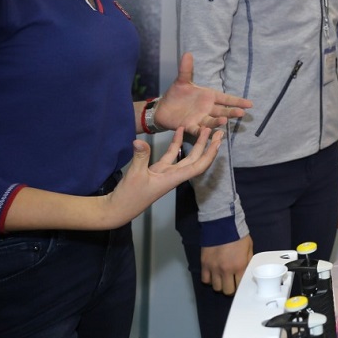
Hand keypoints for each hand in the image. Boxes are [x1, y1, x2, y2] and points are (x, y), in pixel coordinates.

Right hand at [98, 127, 223, 227]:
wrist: (118, 209)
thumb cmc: (129, 196)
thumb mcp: (135, 175)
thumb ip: (140, 157)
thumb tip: (139, 141)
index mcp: (174, 178)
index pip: (198, 166)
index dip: (210, 155)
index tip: (219, 142)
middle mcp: (174, 175)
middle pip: (196, 159)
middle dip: (208, 146)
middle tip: (218, 131)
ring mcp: (166, 173)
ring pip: (185, 156)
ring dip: (195, 143)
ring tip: (203, 128)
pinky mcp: (157, 171)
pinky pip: (171, 155)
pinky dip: (176, 144)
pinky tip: (180, 131)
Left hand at [156, 52, 251, 134]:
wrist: (163, 108)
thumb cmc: (177, 94)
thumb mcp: (182, 81)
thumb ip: (186, 69)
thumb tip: (187, 53)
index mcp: (209, 97)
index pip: (226, 99)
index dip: (237, 101)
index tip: (250, 104)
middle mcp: (207, 109)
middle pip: (222, 111)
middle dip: (232, 112)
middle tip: (242, 113)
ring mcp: (199, 118)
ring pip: (211, 121)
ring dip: (217, 122)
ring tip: (224, 120)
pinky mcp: (189, 126)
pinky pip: (196, 129)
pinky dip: (201, 131)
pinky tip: (205, 131)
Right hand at [201, 235, 253, 295]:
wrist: (222, 225)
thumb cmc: (238, 235)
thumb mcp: (249, 248)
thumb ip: (247, 262)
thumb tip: (246, 272)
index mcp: (239, 266)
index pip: (239, 286)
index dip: (240, 287)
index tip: (239, 285)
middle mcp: (226, 270)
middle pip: (227, 290)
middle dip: (230, 288)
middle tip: (231, 283)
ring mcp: (214, 268)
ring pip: (216, 287)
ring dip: (220, 285)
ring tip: (222, 279)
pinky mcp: (204, 264)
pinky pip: (205, 280)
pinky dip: (209, 279)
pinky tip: (213, 275)